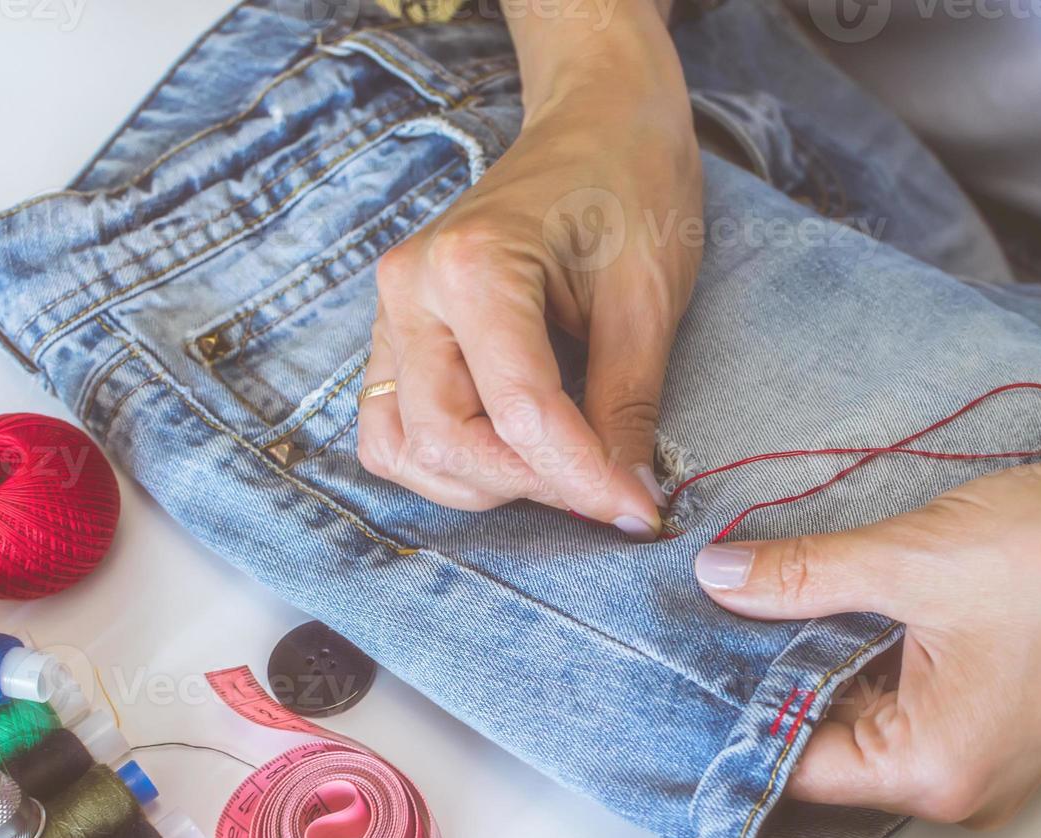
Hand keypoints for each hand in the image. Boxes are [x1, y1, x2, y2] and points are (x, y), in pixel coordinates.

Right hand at [359, 11, 700, 538]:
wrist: (598, 121)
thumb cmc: (631, 188)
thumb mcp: (648, 297)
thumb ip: (628, 404)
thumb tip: (628, 499)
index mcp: (473, 266)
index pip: (520, 413)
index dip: (583, 478)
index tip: (640, 513)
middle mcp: (412, 289)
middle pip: (444, 442)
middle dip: (529, 485)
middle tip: (605, 488)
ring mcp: (393, 310)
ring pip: (401, 448)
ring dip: (480, 482)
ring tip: (559, 467)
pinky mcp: (397, 331)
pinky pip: (392, 427)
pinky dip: (446, 460)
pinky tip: (511, 451)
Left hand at [693, 437, 1040, 826]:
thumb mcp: (915, 561)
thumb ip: (805, 578)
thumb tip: (719, 580)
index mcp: (934, 769)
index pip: (794, 760)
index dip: (732, 703)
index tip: (678, 652)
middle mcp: (957, 782)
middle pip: (826, 741)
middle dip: (769, 673)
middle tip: (704, 609)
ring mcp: (981, 752)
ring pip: (863, 713)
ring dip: (817, 656)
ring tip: (754, 595)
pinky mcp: (995, 712)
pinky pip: (905, 696)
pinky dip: (865, 652)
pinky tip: (827, 600)